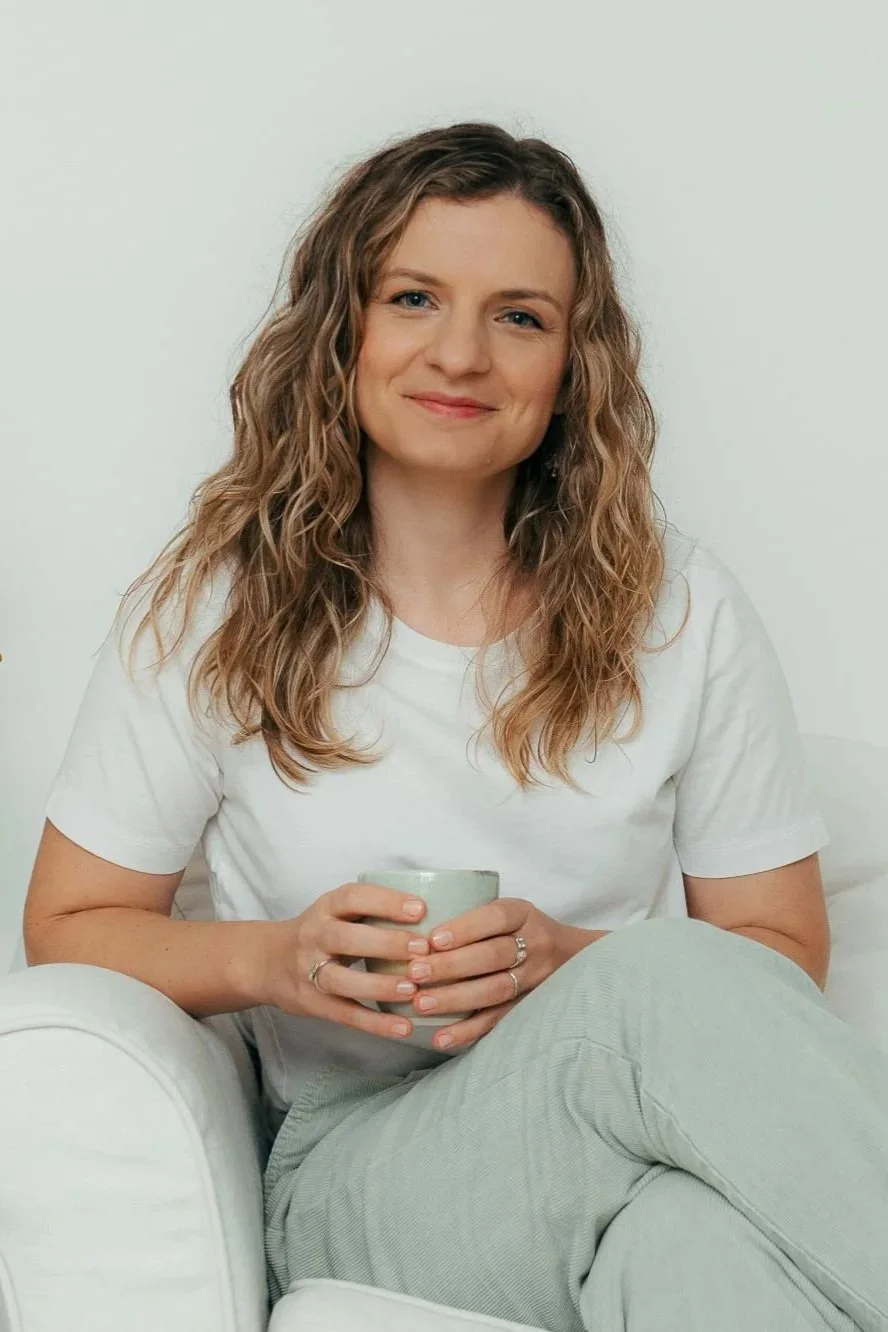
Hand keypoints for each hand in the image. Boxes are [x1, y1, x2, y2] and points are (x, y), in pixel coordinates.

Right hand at [253, 883, 432, 1042]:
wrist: (266, 962)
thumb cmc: (320, 933)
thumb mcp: (336, 912)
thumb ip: (371, 911)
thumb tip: (436, 913)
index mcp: (326, 908)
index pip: (354, 898)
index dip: (386, 901)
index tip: (420, 908)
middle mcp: (314, 936)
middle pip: (346, 938)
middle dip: (386, 943)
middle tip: (423, 949)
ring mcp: (309, 971)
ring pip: (342, 980)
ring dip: (379, 986)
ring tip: (413, 989)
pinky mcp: (312, 1003)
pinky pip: (345, 1014)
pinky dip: (375, 1023)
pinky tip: (404, 1027)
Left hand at [407, 897, 582, 1051]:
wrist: (575, 956)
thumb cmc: (521, 929)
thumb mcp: (508, 912)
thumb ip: (474, 919)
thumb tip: (412, 929)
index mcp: (523, 914)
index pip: (496, 917)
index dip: (465, 928)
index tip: (433, 939)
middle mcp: (534, 944)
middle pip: (494, 955)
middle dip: (452, 965)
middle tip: (416, 972)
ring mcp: (535, 978)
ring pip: (496, 990)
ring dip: (456, 998)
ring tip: (421, 1004)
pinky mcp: (529, 1007)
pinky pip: (498, 1020)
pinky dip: (468, 1031)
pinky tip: (441, 1038)